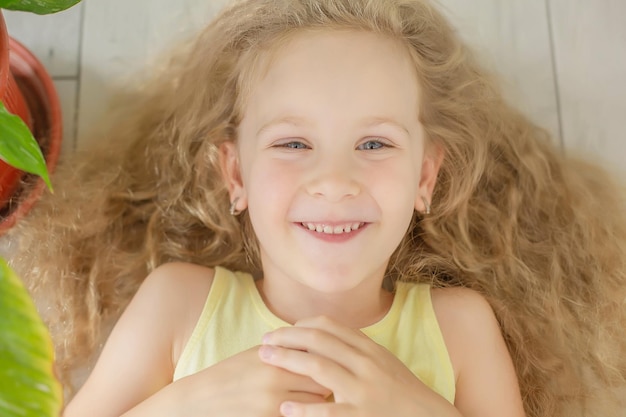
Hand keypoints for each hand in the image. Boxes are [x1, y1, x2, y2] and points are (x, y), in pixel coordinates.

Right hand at [166, 346, 331, 416]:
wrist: (201, 400)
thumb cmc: (232, 373)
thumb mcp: (258, 355)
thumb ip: (286, 350)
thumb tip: (317, 345)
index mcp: (275, 359)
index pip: (318, 359)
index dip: (325, 361)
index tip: (327, 363)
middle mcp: (276, 382)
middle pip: (321, 384)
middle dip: (326, 383)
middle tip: (326, 382)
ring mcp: (273, 406)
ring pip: (314, 404)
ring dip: (316, 401)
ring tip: (312, 396)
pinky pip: (297, 416)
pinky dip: (302, 413)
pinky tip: (297, 408)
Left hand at [258, 316, 461, 416]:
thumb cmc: (400, 390)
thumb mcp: (381, 361)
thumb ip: (355, 346)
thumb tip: (323, 333)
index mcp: (369, 348)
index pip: (328, 325)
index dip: (300, 325)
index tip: (282, 331)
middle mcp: (366, 363)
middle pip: (318, 340)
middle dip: (286, 338)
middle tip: (264, 341)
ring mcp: (364, 390)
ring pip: (318, 367)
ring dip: (287, 361)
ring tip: (265, 360)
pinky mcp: (362, 416)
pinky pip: (328, 411)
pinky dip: (304, 408)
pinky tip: (285, 407)